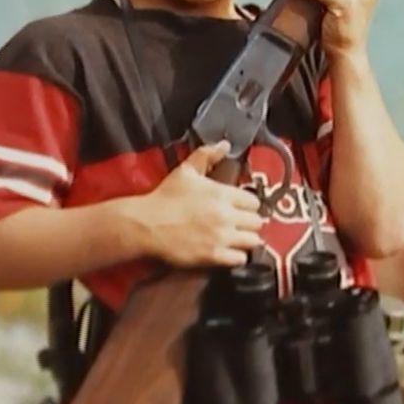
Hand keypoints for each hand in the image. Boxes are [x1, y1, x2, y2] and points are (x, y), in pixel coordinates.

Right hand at [133, 141, 264, 267]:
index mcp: (222, 193)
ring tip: (239, 239)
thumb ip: (207, 155)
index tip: (242, 208)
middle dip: (250, 223)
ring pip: (253, 241)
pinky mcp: (213, 256)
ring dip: (247, 240)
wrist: (146, 224)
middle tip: (242, 224)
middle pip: (257, 221)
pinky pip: (240, 259)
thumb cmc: (165, 197)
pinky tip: (230, 252)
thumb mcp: (185, 171)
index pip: (254, 201)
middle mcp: (226, 215)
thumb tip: (225, 145)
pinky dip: (237, 256)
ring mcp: (221, 237)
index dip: (248, 205)